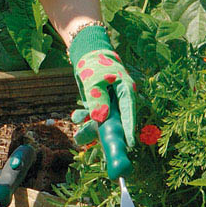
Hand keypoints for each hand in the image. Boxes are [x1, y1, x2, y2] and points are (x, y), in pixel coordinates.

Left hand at [69, 25, 135, 147]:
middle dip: (106, 135)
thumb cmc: (94, 64)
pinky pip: (93, 117)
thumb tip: (100, 119)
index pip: (129, 112)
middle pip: (116, 122)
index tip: (129, 144)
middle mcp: (120, 100)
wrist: (86, 55)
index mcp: (126, 91)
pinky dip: (84, 119)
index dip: (129, 129)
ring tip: (79, 137)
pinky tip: (76, 118)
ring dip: (90, 129)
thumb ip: (97, 99)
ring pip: (101, 122)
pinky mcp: (99, 105)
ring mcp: (109, 104)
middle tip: (105, 151)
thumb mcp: (94, 81)